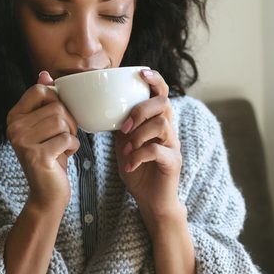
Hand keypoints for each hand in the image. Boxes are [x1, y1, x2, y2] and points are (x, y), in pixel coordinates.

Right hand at [6, 71, 79, 212]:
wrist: (47, 192)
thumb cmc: (51, 155)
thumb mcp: (47, 125)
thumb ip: (44, 100)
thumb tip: (44, 74)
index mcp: (14, 116)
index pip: (40, 90)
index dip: (57, 101)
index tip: (57, 118)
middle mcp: (13, 128)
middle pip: (56, 107)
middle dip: (69, 122)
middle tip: (63, 137)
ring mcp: (22, 142)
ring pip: (62, 121)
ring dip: (71, 134)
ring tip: (62, 146)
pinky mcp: (36, 156)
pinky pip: (67, 138)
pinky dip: (72, 146)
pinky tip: (64, 155)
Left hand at [115, 69, 184, 226]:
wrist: (151, 201)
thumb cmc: (138, 170)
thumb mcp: (124, 143)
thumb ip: (120, 126)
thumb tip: (99, 106)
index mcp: (157, 121)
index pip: (162, 93)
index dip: (155, 79)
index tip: (142, 72)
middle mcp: (169, 130)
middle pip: (163, 104)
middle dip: (140, 110)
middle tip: (124, 127)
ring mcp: (173, 146)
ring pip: (161, 125)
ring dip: (139, 135)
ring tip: (127, 149)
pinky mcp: (173, 162)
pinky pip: (157, 150)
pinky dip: (139, 155)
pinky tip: (130, 164)